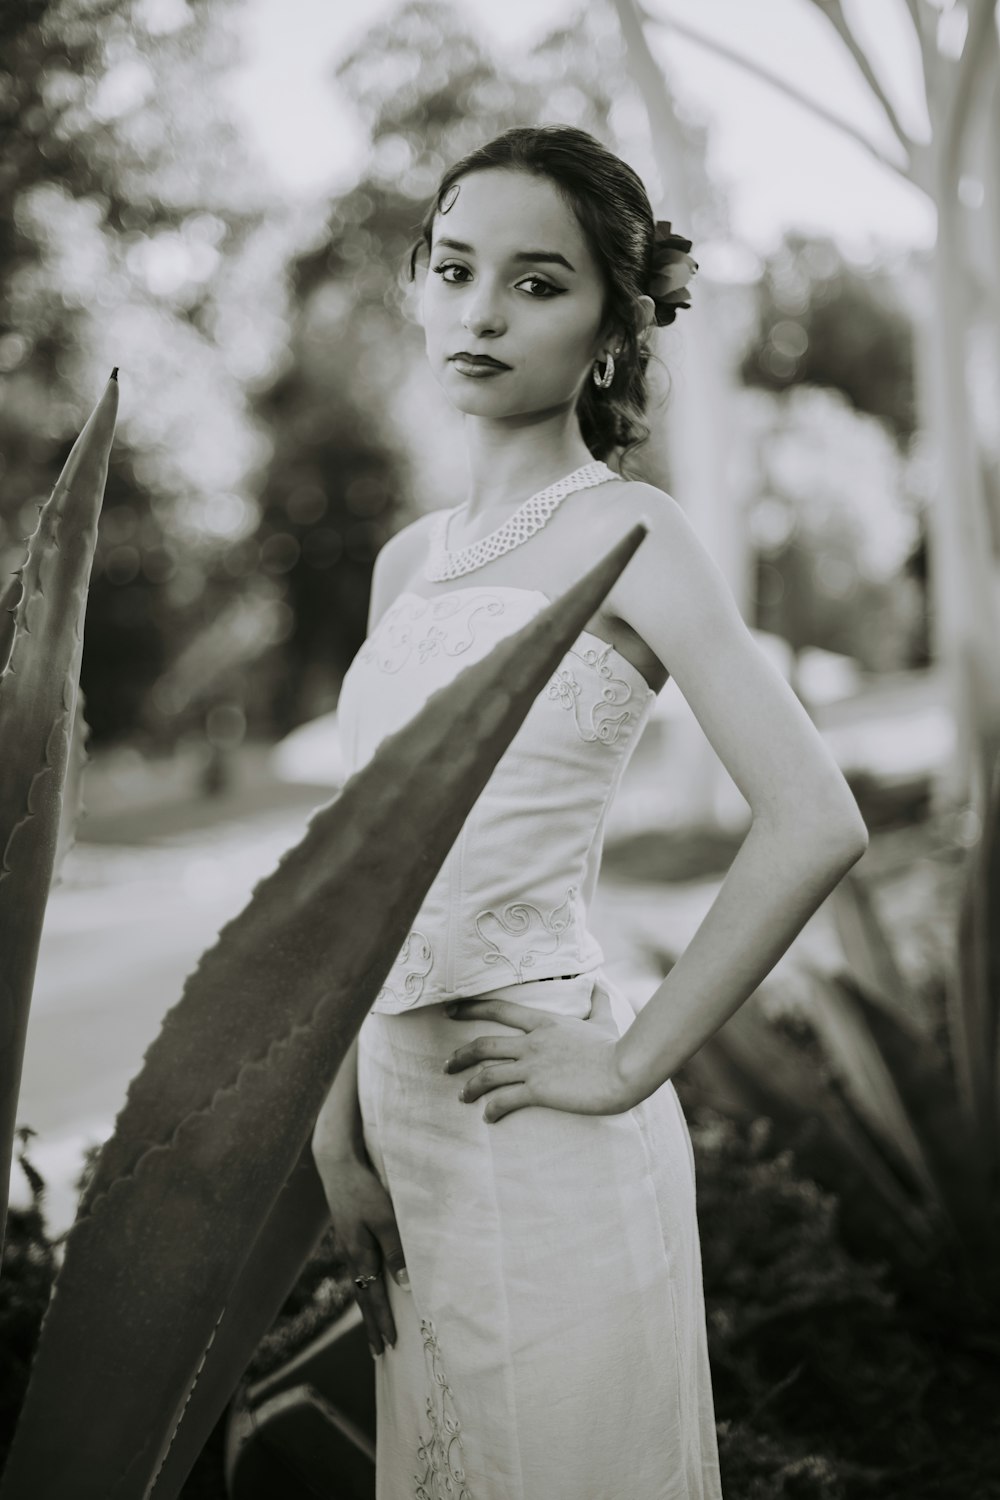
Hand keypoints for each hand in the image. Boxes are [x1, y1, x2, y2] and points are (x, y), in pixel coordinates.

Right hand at [311, 1152, 408, 1356]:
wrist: (338, 1165)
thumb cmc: (365, 1190)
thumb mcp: (385, 1219)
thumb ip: (396, 1250)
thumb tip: (405, 1284)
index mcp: (359, 1256)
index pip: (374, 1298)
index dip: (383, 1322)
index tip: (391, 1345)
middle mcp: (351, 1256)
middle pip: (363, 1298)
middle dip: (372, 1325)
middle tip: (378, 1352)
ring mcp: (347, 1245)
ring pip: (359, 1284)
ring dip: (368, 1308)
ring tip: (373, 1326)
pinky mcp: (349, 1234)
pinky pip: (358, 1269)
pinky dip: (365, 1286)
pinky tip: (369, 1285)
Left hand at [443, 984, 634, 1121]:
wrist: (623, 1070)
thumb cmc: (615, 1047)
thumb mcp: (603, 1020)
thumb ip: (597, 1002)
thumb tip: (599, 983)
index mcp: (544, 1023)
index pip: (500, 1010)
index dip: (471, 1009)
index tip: (451, 1011)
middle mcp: (532, 1042)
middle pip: (484, 1044)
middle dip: (461, 1055)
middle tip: (447, 1064)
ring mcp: (533, 1066)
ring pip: (487, 1074)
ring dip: (470, 1086)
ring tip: (461, 1096)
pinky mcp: (538, 1090)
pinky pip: (504, 1100)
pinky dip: (491, 1109)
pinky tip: (487, 1118)